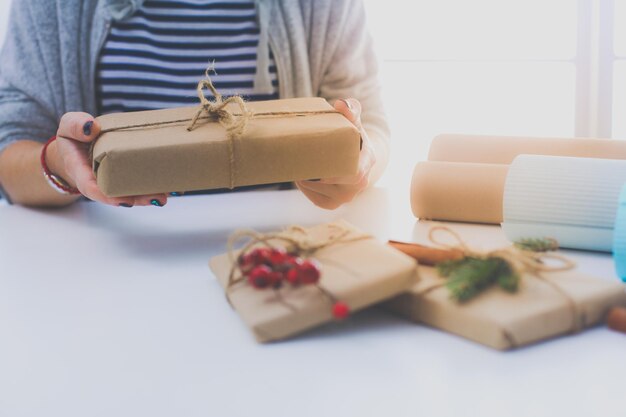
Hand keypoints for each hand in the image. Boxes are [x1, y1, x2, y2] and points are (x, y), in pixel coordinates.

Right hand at [49, 112, 167, 206]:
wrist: (81, 143)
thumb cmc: (75, 135)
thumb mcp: (69, 125)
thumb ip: (75, 125)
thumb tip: (92, 127)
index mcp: (82, 171)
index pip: (91, 187)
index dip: (106, 196)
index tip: (123, 200)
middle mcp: (100, 180)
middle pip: (117, 195)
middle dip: (137, 199)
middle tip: (155, 198)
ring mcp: (115, 180)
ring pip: (131, 193)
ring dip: (148, 196)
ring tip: (166, 196)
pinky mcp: (127, 176)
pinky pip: (139, 184)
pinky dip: (154, 187)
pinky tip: (171, 188)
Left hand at [296, 98, 375, 209]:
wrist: (356, 157)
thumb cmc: (352, 135)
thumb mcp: (354, 120)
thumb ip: (350, 109)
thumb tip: (340, 104)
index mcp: (367, 162)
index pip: (353, 173)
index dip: (334, 172)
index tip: (317, 163)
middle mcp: (360, 183)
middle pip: (333, 184)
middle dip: (314, 174)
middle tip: (298, 162)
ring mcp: (348, 196)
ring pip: (322, 193)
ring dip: (307, 181)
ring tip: (297, 167)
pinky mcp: (335, 204)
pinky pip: (318, 200)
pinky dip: (306, 190)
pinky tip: (301, 178)